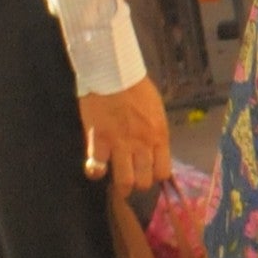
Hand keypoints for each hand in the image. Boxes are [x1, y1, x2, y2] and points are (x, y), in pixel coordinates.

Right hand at [77, 74, 171, 194]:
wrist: (113, 71)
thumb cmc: (136, 87)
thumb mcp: (156, 111)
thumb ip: (155, 133)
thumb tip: (155, 149)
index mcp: (159, 136)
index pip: (163, 171)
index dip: (155, 176)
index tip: (148, 173)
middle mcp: (142, 145)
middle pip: (144, 181)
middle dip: (138, 184)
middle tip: (132, 179)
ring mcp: (120, 144)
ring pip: (124, 181)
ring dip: (120, 186)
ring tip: (116, 184)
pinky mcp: (99, 140)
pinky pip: (96, 167)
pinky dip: (94, 172)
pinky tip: (95, 169)